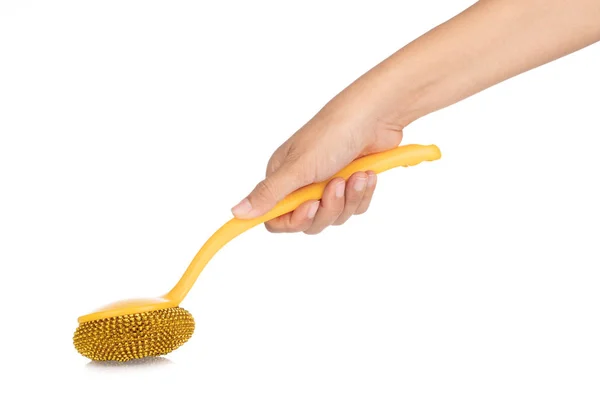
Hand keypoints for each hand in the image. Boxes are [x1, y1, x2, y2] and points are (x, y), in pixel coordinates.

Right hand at [231, 78, 404, 233]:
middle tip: (336, 184)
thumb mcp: (297, 167)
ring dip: (348, 198)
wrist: (376, 116)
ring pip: (334, 217)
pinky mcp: (351, 186)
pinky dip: (362, 193)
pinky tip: (366, 174)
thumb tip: (236, 212)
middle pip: (308, 222)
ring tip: (355, 176)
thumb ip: (268, 194)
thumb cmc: (333, 133)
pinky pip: (355, 208)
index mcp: (282, 177)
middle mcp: (302, 183)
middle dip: (327, 207)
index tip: (308, 207)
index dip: (293, 220)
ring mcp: (327, 185)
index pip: (276, 218)